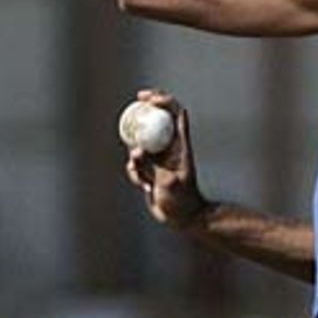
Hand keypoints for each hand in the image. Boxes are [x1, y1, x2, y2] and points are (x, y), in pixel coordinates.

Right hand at [124, 89, 208, 229]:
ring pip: (141, 142)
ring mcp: (159, 157)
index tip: (147, 99)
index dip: (163, 100)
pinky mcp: (150, 169)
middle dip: (145, 109)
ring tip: (140, 170)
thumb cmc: (183, 202)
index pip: (175, 113)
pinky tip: (144, 186)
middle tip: (134, 103)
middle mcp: (169, 147)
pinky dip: (135, 172)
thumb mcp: (170, 184)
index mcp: (180, 144)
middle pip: (157, 119)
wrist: (183, 218)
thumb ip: (152, 167)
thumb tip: (137, 152)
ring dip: (135, 154)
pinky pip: (136, 163)